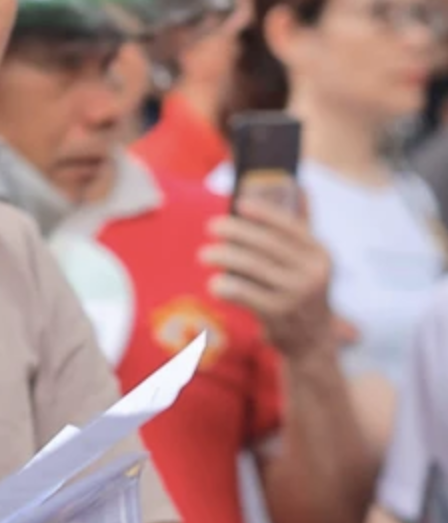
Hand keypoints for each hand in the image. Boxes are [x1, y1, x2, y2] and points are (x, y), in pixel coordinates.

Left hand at [201, 193, 336, 359]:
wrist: (311, 338)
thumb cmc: (301, 287)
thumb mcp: (308, 259)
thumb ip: (301, 225)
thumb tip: (299, 184)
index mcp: (319, 253)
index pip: (291, 226)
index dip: (265, 213)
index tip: (241, 203)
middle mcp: (312, 273)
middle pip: (266, 245)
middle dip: (235, 232)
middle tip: (211, 227)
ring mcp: (296, 295)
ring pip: (251, 267)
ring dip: (222, 257)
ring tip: (204, 254)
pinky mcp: (278, 315)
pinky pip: (244, 294)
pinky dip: (225, 285)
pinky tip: (214, 283)